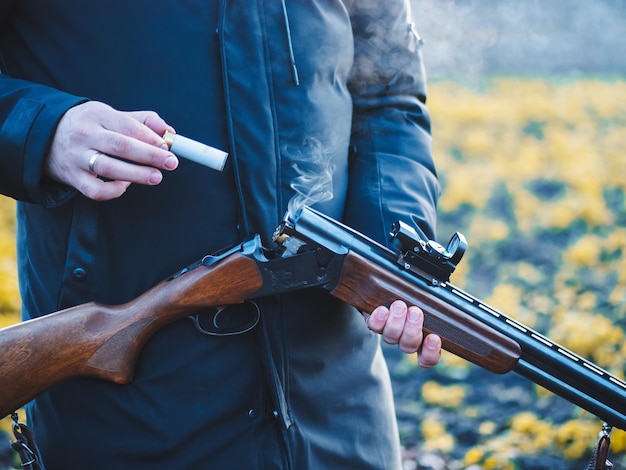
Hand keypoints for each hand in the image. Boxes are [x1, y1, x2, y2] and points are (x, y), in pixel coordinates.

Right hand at [45, 101, 178, 200]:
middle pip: (121, 146)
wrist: (44, 136)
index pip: (128, 126)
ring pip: (109, 168)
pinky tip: (125, 184)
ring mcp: (77, 157)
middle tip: (170, 163)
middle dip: (150, 156)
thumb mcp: (110, 115)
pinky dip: (114, 190)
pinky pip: (96, 190)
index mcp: (97, 114)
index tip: (168, 147)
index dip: (150, 138)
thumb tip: (168, 131)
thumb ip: (142, 121)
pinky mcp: (72, 177)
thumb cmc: (88, 126)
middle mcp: (85, 134)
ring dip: (136, 174)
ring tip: (156, 177)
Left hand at [367, 300, 440, 367]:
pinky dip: (378, 319)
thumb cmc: (418, 299)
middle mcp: (405, 340)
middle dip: (413, 329)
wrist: (387, 294)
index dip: (431, 352)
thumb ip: (442, 307)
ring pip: (392, 337)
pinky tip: (382, 310)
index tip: (433, 338)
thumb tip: (460, 299)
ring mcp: (389, 333)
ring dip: (397, 322)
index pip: (428, 358)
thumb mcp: (432, 303)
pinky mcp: (374, 323)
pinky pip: (374, 326)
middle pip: (409, 345)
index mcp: (423, 341)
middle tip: (415, 312)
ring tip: (399, 306)